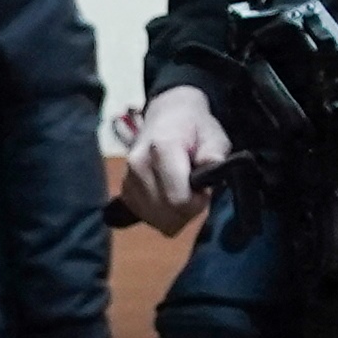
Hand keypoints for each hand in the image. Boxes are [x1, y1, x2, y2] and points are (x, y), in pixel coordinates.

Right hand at [114, 86, 232, 229]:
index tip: (205, 189)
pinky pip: (148, 218)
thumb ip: (213, 153)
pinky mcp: (124, 191)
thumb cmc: (194, 127)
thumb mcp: (213, 134)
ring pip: (157, 221)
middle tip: (196, 190)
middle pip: (167, 214)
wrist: (166, 116)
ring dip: (176, 215)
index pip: (178, 199)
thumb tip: (211, 167)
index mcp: (161, 148)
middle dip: (188, 210)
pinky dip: (162, 215)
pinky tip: (169, 196)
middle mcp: (138, 166)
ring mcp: (128, 180)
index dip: (198, 202)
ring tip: (183, 191)